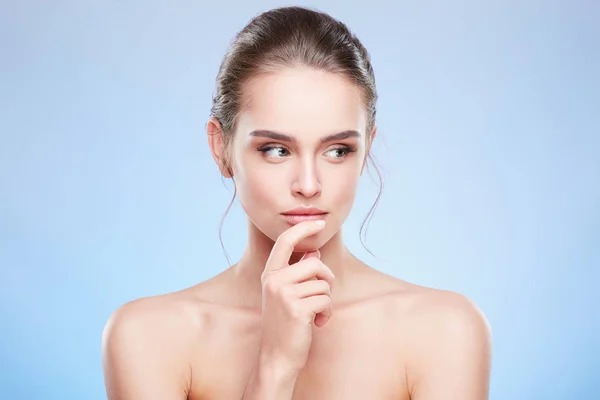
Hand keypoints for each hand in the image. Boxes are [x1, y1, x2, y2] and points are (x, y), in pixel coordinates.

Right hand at [258, 220, 335, 372]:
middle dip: (327, 280)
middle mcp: (274, 281)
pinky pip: (325, 300)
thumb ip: (298, 272)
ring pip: (323, 284)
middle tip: (322, 297)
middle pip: (315, 264)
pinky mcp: (296, 308)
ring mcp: (284, 294)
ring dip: (326, 301)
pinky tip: (316, 323)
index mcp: (270, 274)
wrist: (277, 357)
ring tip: (315, 314)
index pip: (285, 241)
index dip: (303, 228)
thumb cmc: (285, 325)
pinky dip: (327, 313)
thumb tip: (313, 252)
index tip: (319, 222)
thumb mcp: (286, 295)